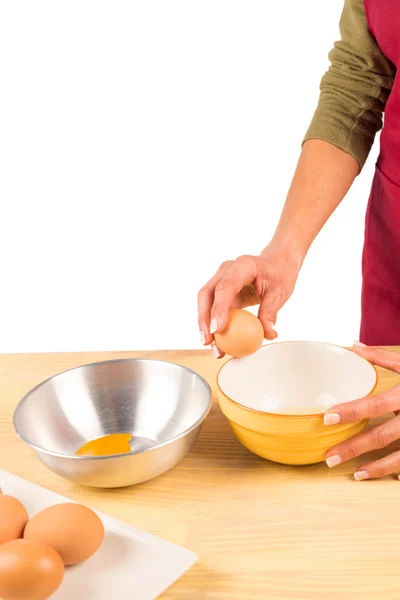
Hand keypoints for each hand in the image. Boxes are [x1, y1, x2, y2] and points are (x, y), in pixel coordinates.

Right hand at [197, 244, 301, 356]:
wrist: (277, 262)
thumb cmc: (279, 273)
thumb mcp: (280, 291)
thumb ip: (271, 311)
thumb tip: (267, 334)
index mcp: (243, 266)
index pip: (225, 288)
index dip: (218, 309)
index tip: (217, 330)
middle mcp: (226, 270)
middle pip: (207, 294)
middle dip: (204, 319)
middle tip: (208, 341)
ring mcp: (221, 279)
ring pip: (205, 302)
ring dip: (205, 324)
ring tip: (211, 346)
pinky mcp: (221, 290)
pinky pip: (213, 308)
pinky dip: (212, 323)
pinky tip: (216, 341)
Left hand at [325, 344, 399, 480]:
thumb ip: (382, 357)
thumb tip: (354, 346)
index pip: (374, 405)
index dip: (350, 412)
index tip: (327, 418)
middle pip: (381, 436)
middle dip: (353, 448)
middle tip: (330, 457)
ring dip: (376, 468)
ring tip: (356, 474)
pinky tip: (392, 476)